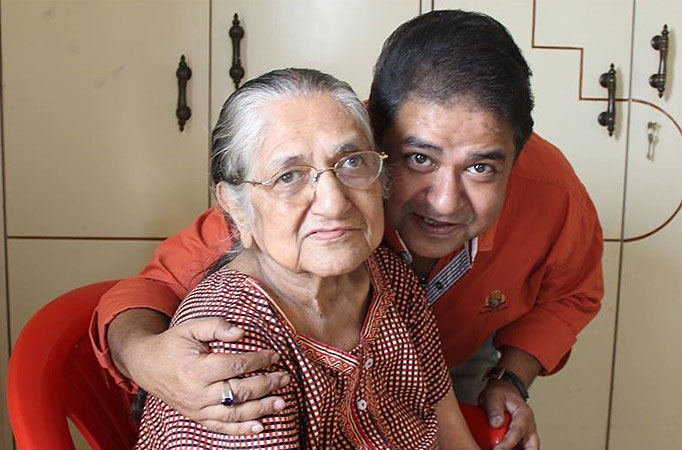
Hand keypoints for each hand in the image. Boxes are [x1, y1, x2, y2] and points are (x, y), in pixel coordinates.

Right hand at [124, 316, 289, 434]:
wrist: (146, 365)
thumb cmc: (173, 343)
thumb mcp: (191, 327)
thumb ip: (216, 326)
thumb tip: (242, 332)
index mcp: (197, 369)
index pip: (236, 366)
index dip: (259, 360)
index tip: (275, 355)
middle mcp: (197, 393)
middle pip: (240, 391)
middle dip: (267, 384)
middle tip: (286, 378)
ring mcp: (197, 409)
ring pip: (234, 412)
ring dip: (261, 409)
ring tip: (282, 402)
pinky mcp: (197, 417)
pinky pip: (221, 426)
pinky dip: (241, 429)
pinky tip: (260, 427)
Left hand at [478, 380, 539, 449]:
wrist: (504, 391)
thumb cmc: (500, 393)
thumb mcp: (493, 396)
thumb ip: (494, 408)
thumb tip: (496, 423)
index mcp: (523, 414)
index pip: (518, 431)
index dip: (508, 443)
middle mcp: (529, 426)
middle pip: (531, 446)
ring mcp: (527, 433)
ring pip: (529, 448)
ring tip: (502, 449)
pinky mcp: (522, 439)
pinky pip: (521, 448)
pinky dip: (514, 449)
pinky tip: (502, 448)